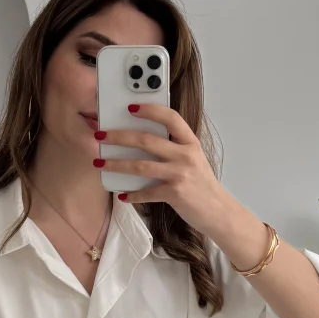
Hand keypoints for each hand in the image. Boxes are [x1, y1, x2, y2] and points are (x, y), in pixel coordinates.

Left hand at [94, 104, 227, 234]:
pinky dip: (132, 194)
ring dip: (116, 164)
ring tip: (100, 162)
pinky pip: (147, 192)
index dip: (150, 110)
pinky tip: (122, 194)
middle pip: (147, 140)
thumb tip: (140, 142)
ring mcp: (180, 174)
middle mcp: (186, 155)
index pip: (170, 118)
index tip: (130, 107)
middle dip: (119, 137)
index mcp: (190, 142)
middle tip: (101, 135)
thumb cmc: (201, 184)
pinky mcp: (175, 194)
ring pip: (141, 166)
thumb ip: (173, 149)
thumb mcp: (192, 159)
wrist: (218, 211)